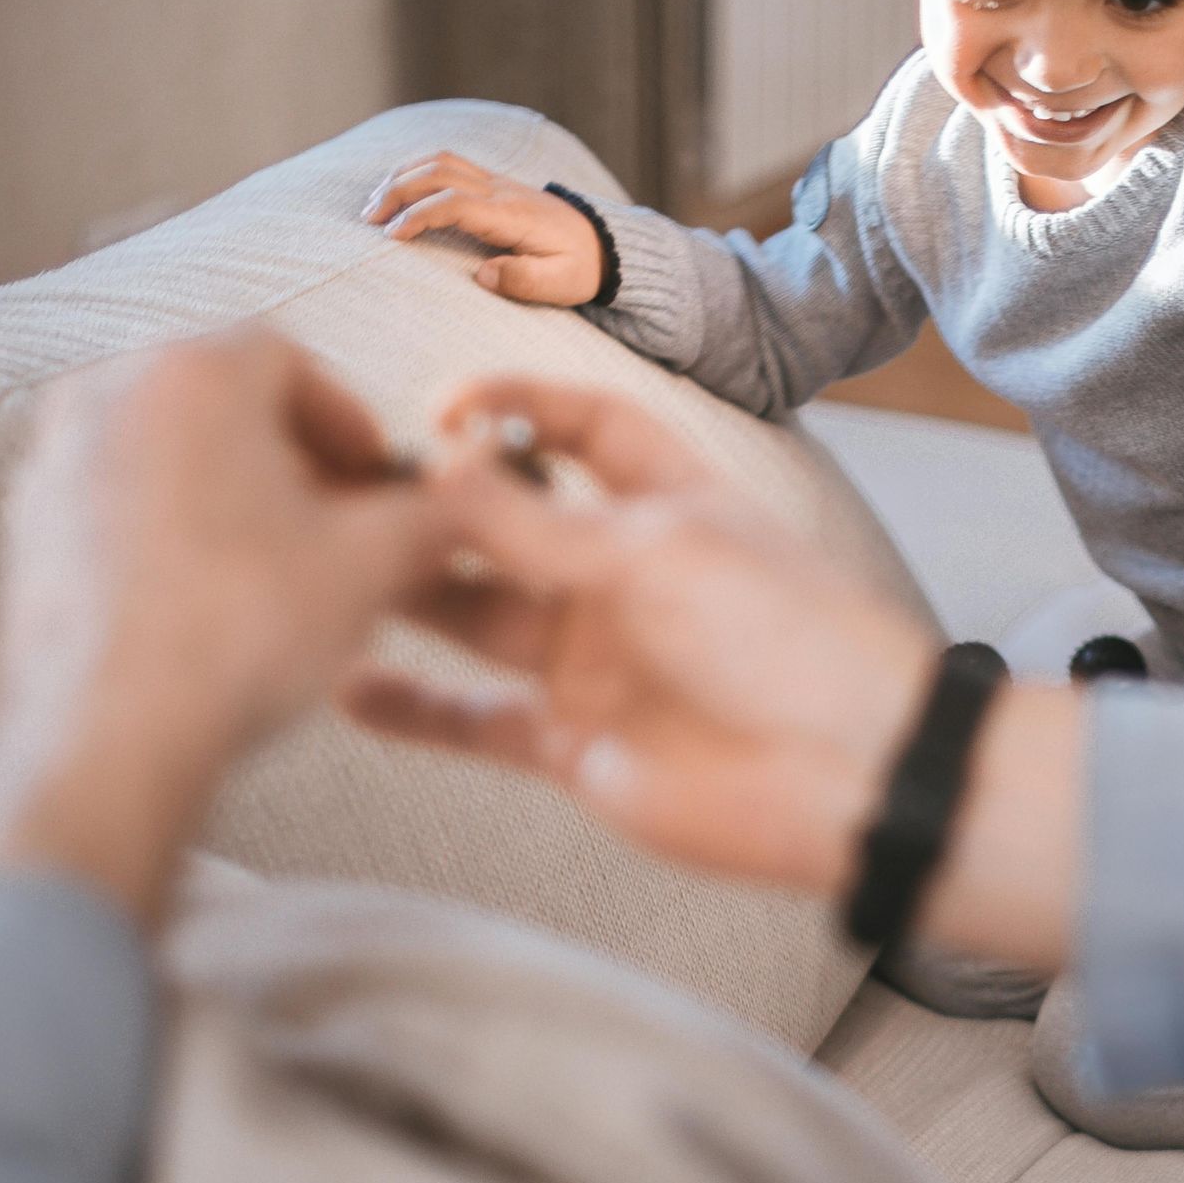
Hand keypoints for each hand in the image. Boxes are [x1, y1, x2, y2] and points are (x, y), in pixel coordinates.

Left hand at [0, 330, 481, 924]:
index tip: (379, 479)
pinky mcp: (27, 526)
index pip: (294, 361)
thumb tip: (469, 506)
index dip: (351, 423)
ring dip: (232, 493)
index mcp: (195, 373)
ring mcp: (55, 458)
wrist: (107, 741)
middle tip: (341, 524)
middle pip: (226, 401)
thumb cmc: (234, 637)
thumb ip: (434, 516)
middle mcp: (110, 394)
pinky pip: (120, 500)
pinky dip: (171, 529)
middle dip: (291, 457)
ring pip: (170, 450)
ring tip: (281, 568)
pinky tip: (210, 599)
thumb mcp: (371, 566)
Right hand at [348, 379, 932, 889]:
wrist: (853, 777)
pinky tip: (346, 686)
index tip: (440, 410)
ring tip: (330, 570)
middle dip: (435, 504)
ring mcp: (595, 660)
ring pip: (476, 614)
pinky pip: (476, 721)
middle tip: (347, 491)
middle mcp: (621, 574)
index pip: (583, 427)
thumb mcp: (652, 555)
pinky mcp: (574, 744)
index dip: (516, 405)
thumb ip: (538, 522)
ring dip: (410, 592)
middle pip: (509, 522)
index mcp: (665, 502)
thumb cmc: (786, 638)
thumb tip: (441, 467)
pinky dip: (415, 710)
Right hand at [364, 154, 604, 305]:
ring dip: (402, 176)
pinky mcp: (494, 183)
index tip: (391, 237)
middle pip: (439, 172)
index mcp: (511, 215)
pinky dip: (417, 170)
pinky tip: (398, 189)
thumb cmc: (579, 268)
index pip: (454, 203)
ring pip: (441, 161)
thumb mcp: (561, 284)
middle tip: (368, 219)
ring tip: (373, 203)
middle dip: (397, 190)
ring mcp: (496, 182)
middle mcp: (500, 190)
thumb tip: (483, 274)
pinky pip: (449, 164)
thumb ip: (524, 280)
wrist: (603, 244)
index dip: (419, 215)